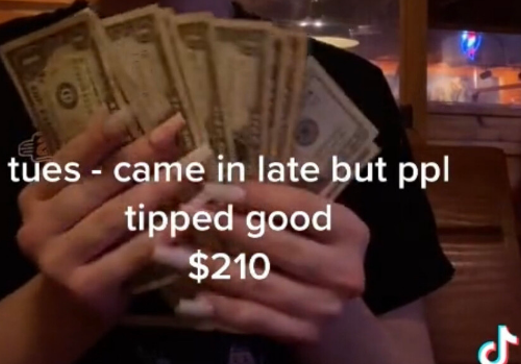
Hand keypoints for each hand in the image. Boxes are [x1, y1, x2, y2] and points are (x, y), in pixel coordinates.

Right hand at [15, 108, 193, 321]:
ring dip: (157, 190)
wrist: (72, 306)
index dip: (98, 137)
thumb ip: (100, 164)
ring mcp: (58, 260)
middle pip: (95, 186)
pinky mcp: (85, 287)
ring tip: (192, 168)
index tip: (129, 113)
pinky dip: (161, 234)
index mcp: (35, 197)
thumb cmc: (88, 239)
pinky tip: (189, 217)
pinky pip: (130, 255)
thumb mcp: (85, 199)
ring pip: (114, 218)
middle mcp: (37, 227)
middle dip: (140, 157)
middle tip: (175, 133)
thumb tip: (128, 116)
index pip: (67, 161)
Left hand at [155, 182, 369, 342]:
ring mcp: (324, 307)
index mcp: (350, 231)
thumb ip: (282, 207)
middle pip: (279, 246)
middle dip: (227, 228)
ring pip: (260, 284)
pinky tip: (188, 299)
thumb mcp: (315, 228)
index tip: (214, 188)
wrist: (343, 324)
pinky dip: (219, 308)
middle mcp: (344, 271)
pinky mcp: (303, 334)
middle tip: (184, 216)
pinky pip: (253, 319)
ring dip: (210, 267)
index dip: (259, 197)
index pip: (302, 209)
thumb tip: (221, 185)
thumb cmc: (318, 256)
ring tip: (169, 253)